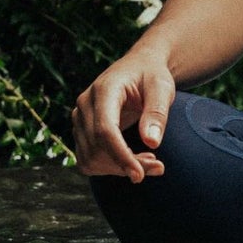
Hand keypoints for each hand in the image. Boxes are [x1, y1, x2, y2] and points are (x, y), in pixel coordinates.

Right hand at [71, 54, 175, 180]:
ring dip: (119, 168)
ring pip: (90, 158)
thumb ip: (157, 112)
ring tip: (149, 161)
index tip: (140, 175)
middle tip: (158, 167)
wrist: (139, 67)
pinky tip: (132, 159)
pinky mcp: (81, 130)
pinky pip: (88, 160)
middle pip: (97, 148)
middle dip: (126, 164)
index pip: (104, 130)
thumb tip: (152, 142)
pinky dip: (109, 167)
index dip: (120, 156)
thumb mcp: (162, 88)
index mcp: (104, 90)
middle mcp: (85, 104)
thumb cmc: (152, 76)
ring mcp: (80, 118)